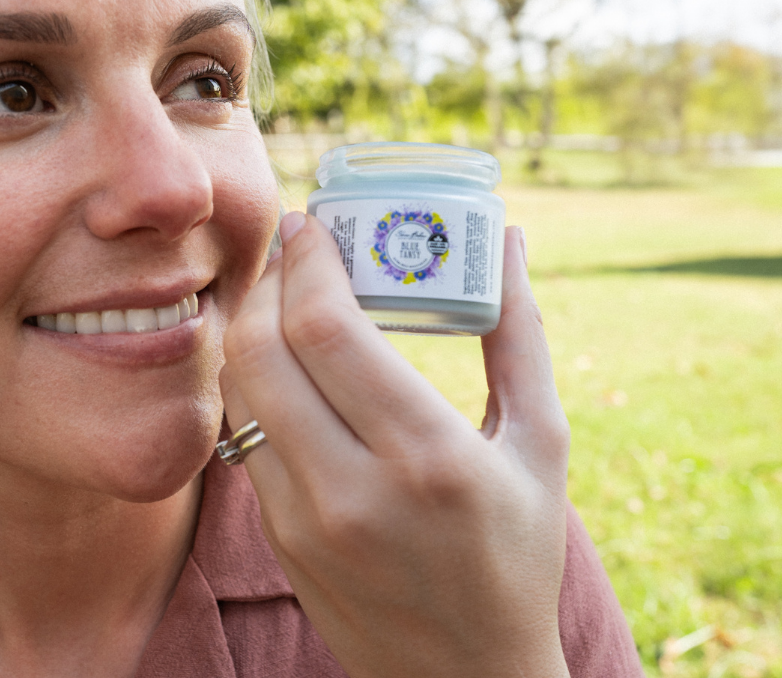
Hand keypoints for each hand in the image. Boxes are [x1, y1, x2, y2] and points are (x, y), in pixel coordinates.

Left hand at [219, 214, 570, 677]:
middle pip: (262, 348)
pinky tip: (287, 358)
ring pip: (241, 388)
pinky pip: (245, 433)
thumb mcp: (540, 445)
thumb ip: (521, 337)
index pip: (325, 330)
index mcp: (427, 458)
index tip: (315, 223)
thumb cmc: (516, 558)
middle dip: (272, 279)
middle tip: (296, 247)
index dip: (308, 262)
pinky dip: (258, 380)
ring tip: (290, 292)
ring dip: (255, 324)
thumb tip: (512, 244)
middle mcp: (351, 489)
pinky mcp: (276, 537)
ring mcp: (301, 520)